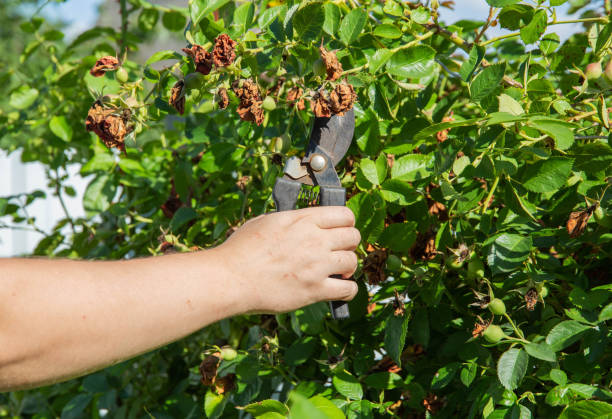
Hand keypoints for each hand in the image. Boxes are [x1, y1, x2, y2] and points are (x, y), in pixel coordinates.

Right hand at [217, 206, 359, 313]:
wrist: (231, 278)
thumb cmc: (241, 250)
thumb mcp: (266, 222)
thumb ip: (291, 220)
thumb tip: (302, 222)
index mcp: (303, 220)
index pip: (344, 215)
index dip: (346, 223)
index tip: (341, 230)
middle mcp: (314, 240)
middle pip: (354, 236)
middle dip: (349, 244)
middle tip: (339, 251)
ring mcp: (317, 265)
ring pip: (352, 261)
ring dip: (348, 267)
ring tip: (338, 271)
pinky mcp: (315, 290)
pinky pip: (348, 289)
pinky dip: (348, 290)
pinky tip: (340, 289)